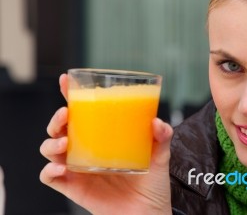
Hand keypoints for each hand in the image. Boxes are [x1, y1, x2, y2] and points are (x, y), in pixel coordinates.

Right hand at [40, 74, 172, 214]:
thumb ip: (162, 137)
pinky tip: (61, 167)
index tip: (66, 81)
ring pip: (50, 149)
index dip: (70, 95)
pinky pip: (51, 177)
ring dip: (51, 142)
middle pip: (60, 128)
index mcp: (103, 137)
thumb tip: (156, 122)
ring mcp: (78, 168)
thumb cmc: (152, 183)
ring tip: (65, 142)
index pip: (82, 113)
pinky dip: (49, 170)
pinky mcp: (74, 187)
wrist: (148, 212)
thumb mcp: (160, 155)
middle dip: (57, 118)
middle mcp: (87, 150)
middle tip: (66, 115)